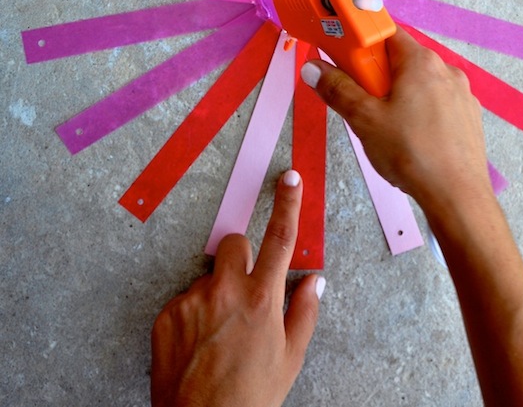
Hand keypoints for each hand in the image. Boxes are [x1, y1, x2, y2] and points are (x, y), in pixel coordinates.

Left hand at [151, 171, 323, 406]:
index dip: (288, 204)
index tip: (290, 179)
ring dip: (215, 294)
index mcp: (262, 298)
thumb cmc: (252, 397)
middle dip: (242, 257)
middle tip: (244, 290)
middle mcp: (226, 291)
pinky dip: (192, 315)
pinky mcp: (167, 313)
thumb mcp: (290, 358)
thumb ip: (304, 311)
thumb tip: (314, 280)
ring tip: (218, 335)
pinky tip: (198, 344)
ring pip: (209, 276)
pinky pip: (184, 299)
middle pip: (236, 243)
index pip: (280, 238)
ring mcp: (193, 300)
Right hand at [301, 27, 491, 217]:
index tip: (346, 60)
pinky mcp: (469, 117)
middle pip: (402, 60)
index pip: (385, 33)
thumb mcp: (364, 119)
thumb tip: (313, 68)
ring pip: (420, 84)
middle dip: (377, 76)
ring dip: (399, 95)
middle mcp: (446, 70)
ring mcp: (462, 94)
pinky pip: (437, 104)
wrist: (457, 197)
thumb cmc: (411, 153)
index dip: (362, 43)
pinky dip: (421, 112)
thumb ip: (337, 89)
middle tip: (362, 102)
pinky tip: (412, 140)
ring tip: (386, 128)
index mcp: (420, 61)